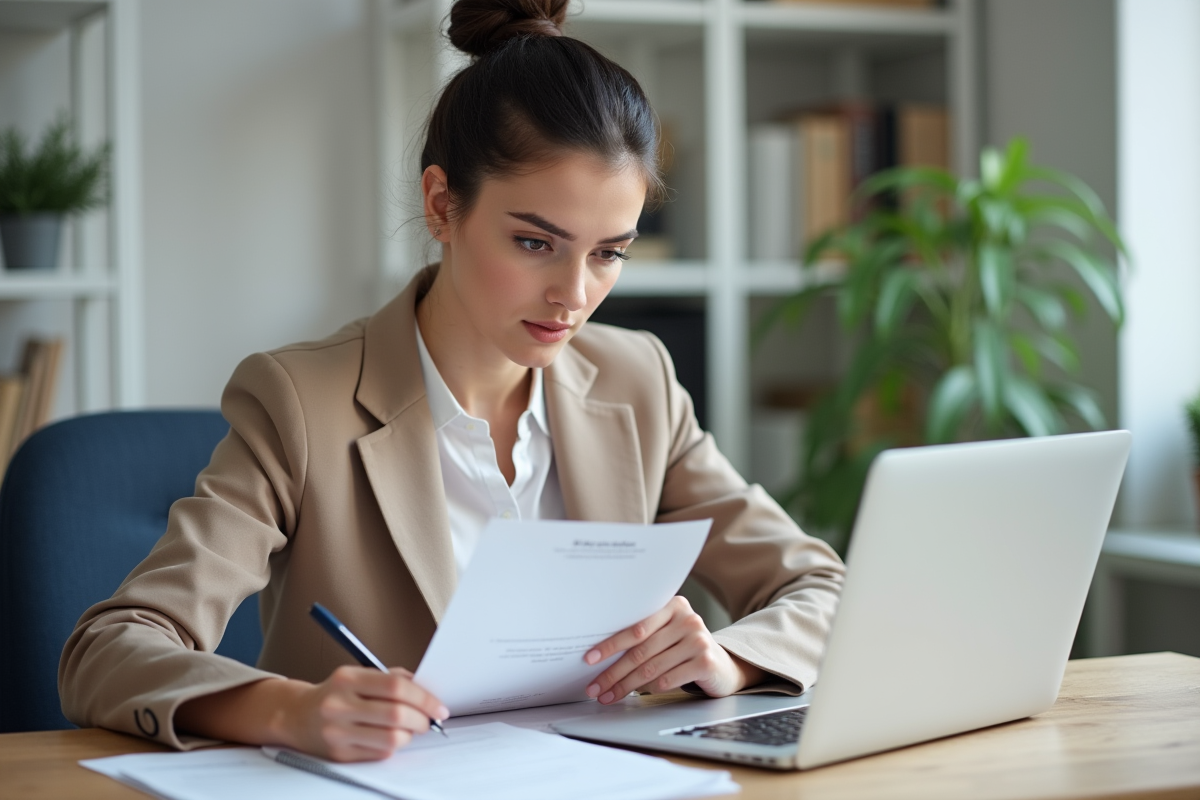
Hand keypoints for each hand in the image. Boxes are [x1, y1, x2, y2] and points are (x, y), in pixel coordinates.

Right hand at [277, 666, 448, 761]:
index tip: (439, 707)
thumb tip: (426, 689)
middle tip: (429, 720)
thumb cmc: (335, 694)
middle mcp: (339, 706)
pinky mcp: (339, 755)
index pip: (396, 687)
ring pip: (391, 739)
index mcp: (347, 679)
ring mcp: (337, 733)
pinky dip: (393, 746)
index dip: (424, 698)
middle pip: (396, 715)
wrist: (297, 716)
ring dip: (409, 735)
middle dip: (422, 719)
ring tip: (409, 728)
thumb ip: (391, 678)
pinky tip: (390, 737)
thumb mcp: (358, 675)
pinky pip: (380, 753)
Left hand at [582, 596, 766, 703]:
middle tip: (595, 686)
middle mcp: (687, 619)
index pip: (635, 628)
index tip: (590, 659)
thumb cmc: (684, 649)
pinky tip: (637, 695)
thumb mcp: (667, 634)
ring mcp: (699, 640)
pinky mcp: (706, 662)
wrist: (722, 665)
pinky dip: (650, 689)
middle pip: (641, 650)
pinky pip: (668, 679)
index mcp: (673, 606)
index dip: (610, 644)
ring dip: (625, 685)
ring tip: (609, 695)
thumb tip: (602, 658)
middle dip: (613, 672)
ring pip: (651, 667)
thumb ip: (643, 637)